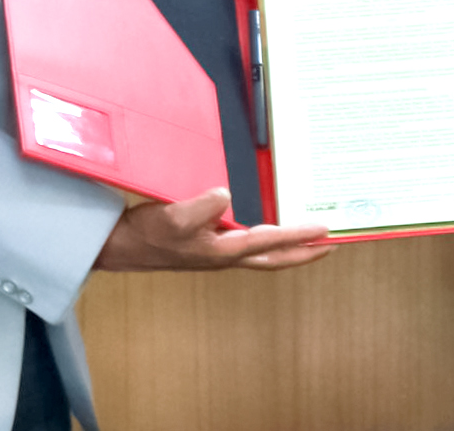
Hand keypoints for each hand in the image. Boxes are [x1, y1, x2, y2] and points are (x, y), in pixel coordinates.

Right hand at [95, 188, 335, 271]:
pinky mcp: (210, 247)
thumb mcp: (174, 216)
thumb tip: (226, 195)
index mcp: (224, 252)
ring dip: (289, 247)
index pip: (271, 242)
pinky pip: (250, 245)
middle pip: (276, 258)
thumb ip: (201, 206)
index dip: (299, 237)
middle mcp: (227, 256)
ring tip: (311, 238)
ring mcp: (219, 254)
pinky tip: (269, 226)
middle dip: (305, 253)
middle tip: (332, 244)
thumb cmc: (148, 234)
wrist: (122, 247)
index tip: (325, 232)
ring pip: (265, 254)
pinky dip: (268, 238)